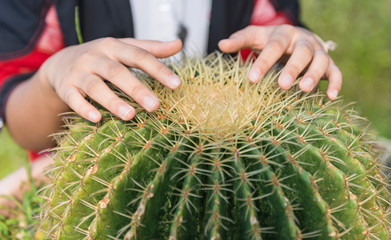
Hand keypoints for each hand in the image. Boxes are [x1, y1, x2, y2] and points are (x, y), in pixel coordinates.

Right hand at [39, 38, 181, 122]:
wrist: (61, 62)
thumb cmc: (102, 57)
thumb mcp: (123, 49)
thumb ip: (150, 49)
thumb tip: (179, 45)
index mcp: (113, 47)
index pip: (139, 56)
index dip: (158, 69)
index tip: (176, 84)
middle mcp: (95, 57)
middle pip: (117, 72)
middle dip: (136, 89)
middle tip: (155, 106)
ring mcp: (79, 73)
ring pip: (95, 86)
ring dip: (112, 101)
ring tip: (130, 115)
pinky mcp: (66, 88)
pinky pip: (73, 98)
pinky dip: (84, 108)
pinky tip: (97, 118)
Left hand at [218, 25, 341, 99]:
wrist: (297, 37)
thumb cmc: (272, 40)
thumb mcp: (256, 37)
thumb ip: (240, 40)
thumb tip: (221, 45)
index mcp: (284, 34)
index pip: (274, 46)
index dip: (263, 63)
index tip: (252, 80)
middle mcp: (303, 41)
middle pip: (301, 52)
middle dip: (292, 68)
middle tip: (281, 85)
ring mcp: (318, 52)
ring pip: (321, 60)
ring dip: (314, 75)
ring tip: (303, 90)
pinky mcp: (329, 64)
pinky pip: (336, 72)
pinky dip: (336, 83)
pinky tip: (331, 97)